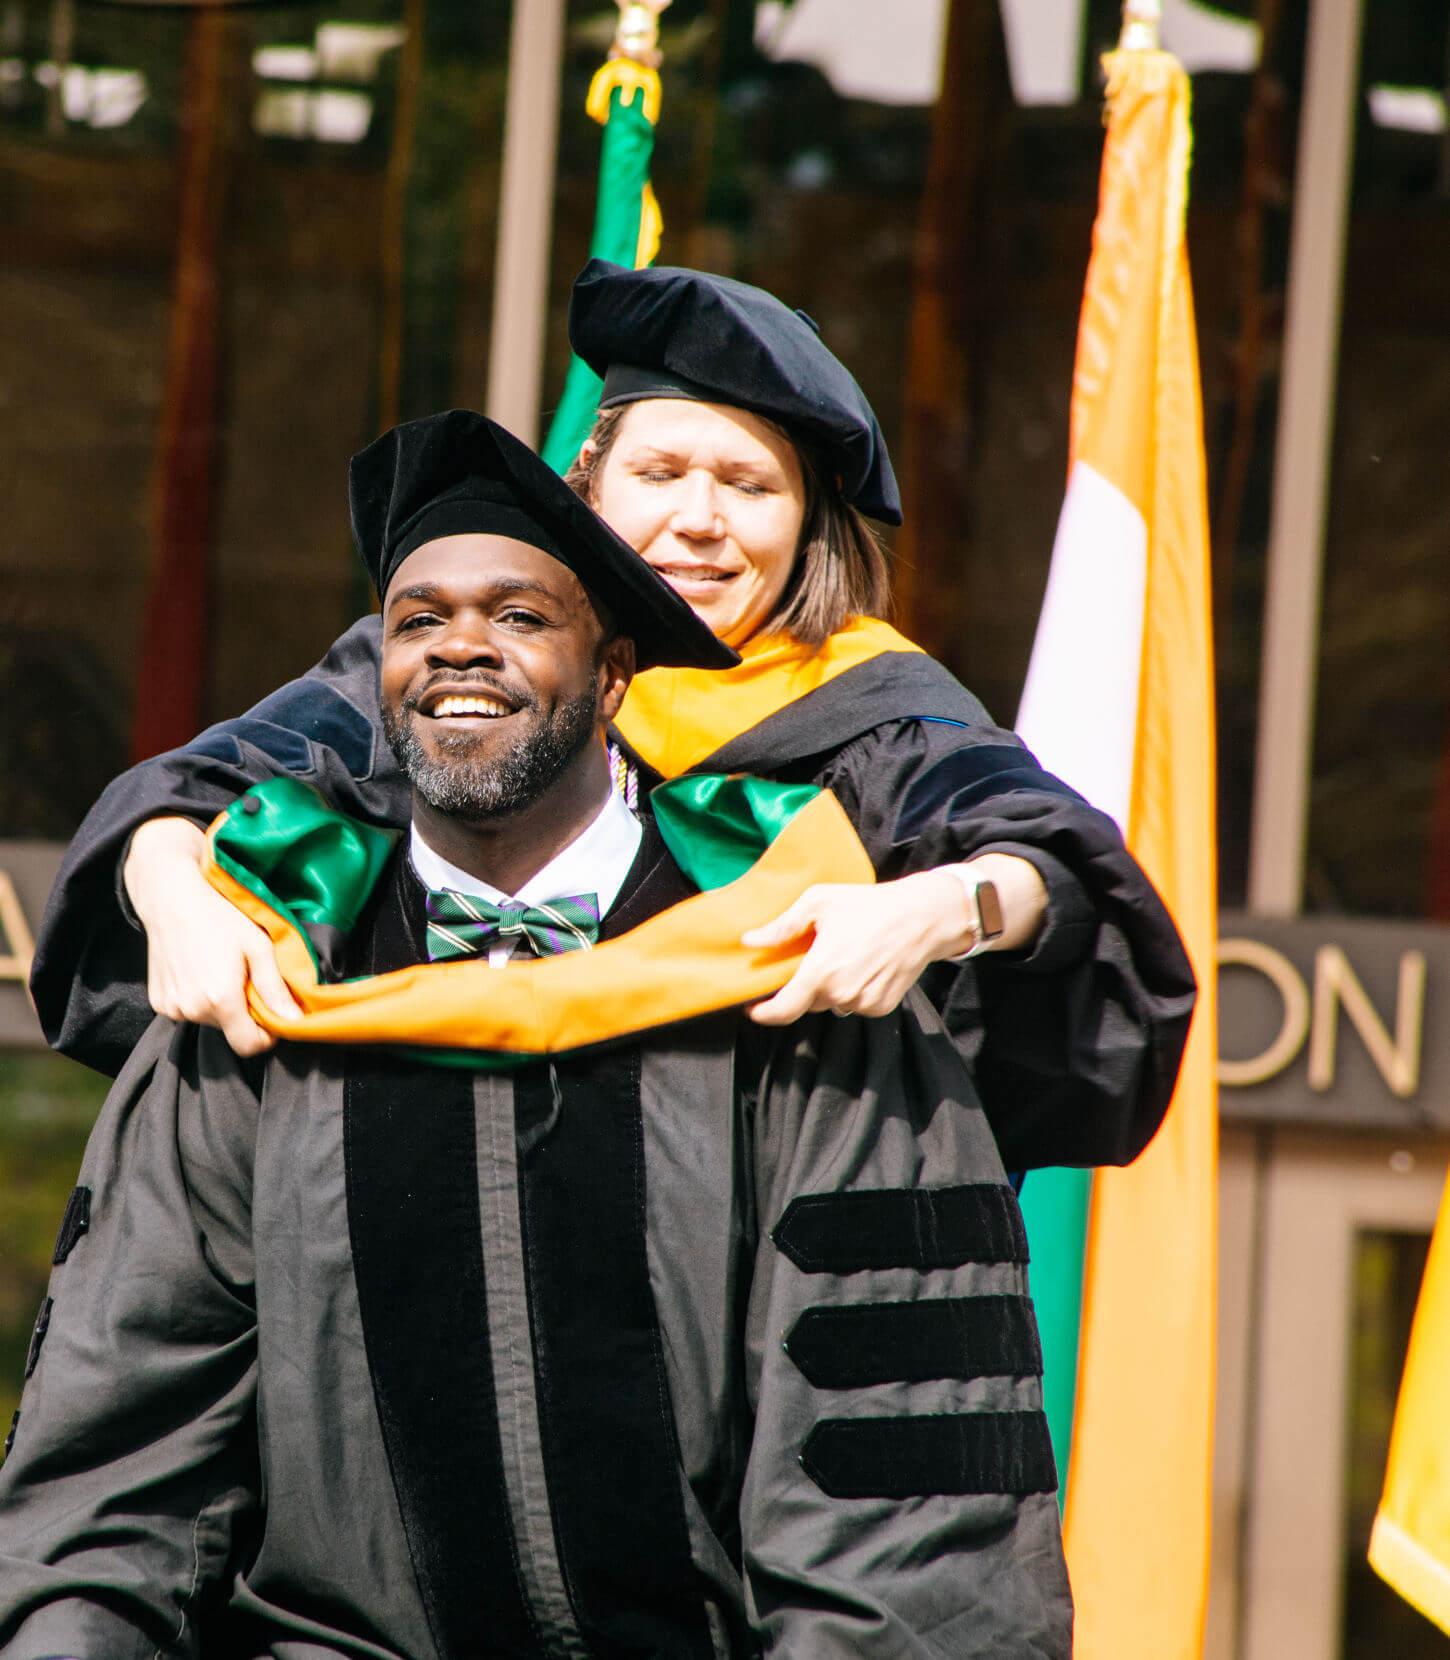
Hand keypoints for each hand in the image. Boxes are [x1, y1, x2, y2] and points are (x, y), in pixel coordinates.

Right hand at [123, 816, 300, 1055]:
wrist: (171, 899)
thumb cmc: (220, 917)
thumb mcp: (258, 947)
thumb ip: (275, 989)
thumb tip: (295, 1021)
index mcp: (219, 1000)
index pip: (248, 1046)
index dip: (266, 1036)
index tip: (273, 1016)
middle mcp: (191, 1010)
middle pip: (229, 1030)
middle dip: (244, 1013)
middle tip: (245, 978)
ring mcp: (171, 1008)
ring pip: (209, 1021)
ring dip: (220, 1005)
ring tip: (221, 970)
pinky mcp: (157, 1002)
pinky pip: (187, 1011)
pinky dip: (198, 999)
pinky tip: (199, 970)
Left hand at [742, 870, 974, 1024]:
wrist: (921, 917)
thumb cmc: (869, 905)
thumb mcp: (818, 902)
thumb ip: (782, 927)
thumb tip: (750, 941)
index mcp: (821, 971)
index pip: (783, 1010)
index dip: (764, 1014)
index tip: (754, 1009)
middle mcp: (841, 994)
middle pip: (807, 1002)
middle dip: (803, 986)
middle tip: (813, 958)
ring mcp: (863, 1003)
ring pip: (832, 1003)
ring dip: (829, 988)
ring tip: (844, 955)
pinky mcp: (881, 1007)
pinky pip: (855, 1004)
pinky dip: (852, 990)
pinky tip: (863, 965)